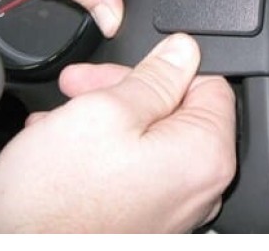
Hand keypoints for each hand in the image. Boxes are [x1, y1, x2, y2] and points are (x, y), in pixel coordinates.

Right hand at [0, 34, 235, 232]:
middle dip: (127, 91)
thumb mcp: (107, 111)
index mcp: (206, 154)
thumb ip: (156, 76)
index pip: (211, 86)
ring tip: (64, 117)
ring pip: (152, 138)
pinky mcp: (150, 218)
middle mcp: (200, 186)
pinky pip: (139, 168)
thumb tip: (183, 51)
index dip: (166, 68)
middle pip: (177, 112)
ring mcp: (175, 206)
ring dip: (109, 117)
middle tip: (83, 84)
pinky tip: (69, 145)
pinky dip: (107, 149)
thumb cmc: (57, 202)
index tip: (133, 65)